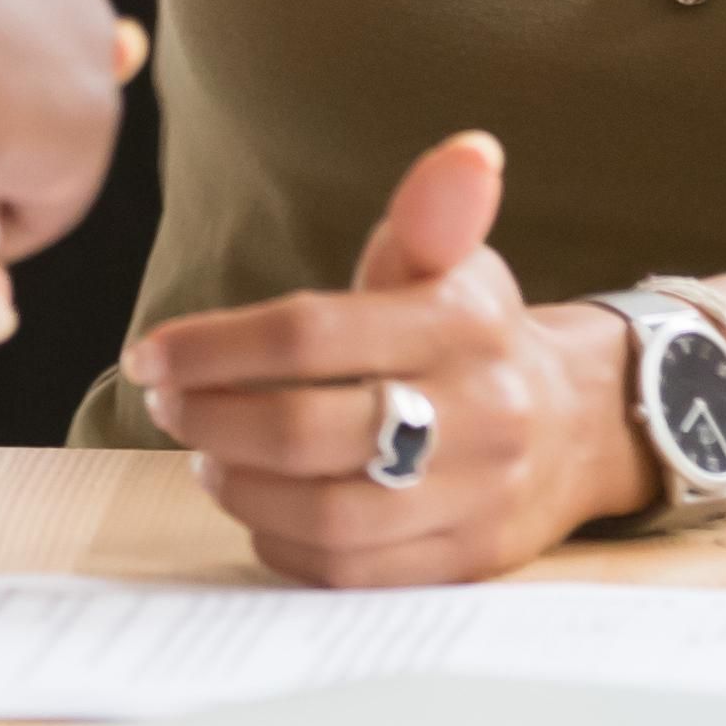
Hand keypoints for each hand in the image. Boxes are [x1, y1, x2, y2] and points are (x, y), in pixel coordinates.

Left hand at [121, 130, 651, 584]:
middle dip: (213, 419)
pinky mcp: (468, 564)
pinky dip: (283, 543)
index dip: (214, 347)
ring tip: (205, 454)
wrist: (575, 427)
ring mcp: (478, 498)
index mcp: (460, 325)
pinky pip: (352, 573)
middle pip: (307, 433)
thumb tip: (468, 152)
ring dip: (240, 486)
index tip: (150, 354)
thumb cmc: (473, 334)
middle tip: (166, 405)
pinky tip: (256, 507)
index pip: (310, 334)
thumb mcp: (453, 262)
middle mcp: (480, 414)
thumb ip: (432, 213)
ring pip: (326, 515)